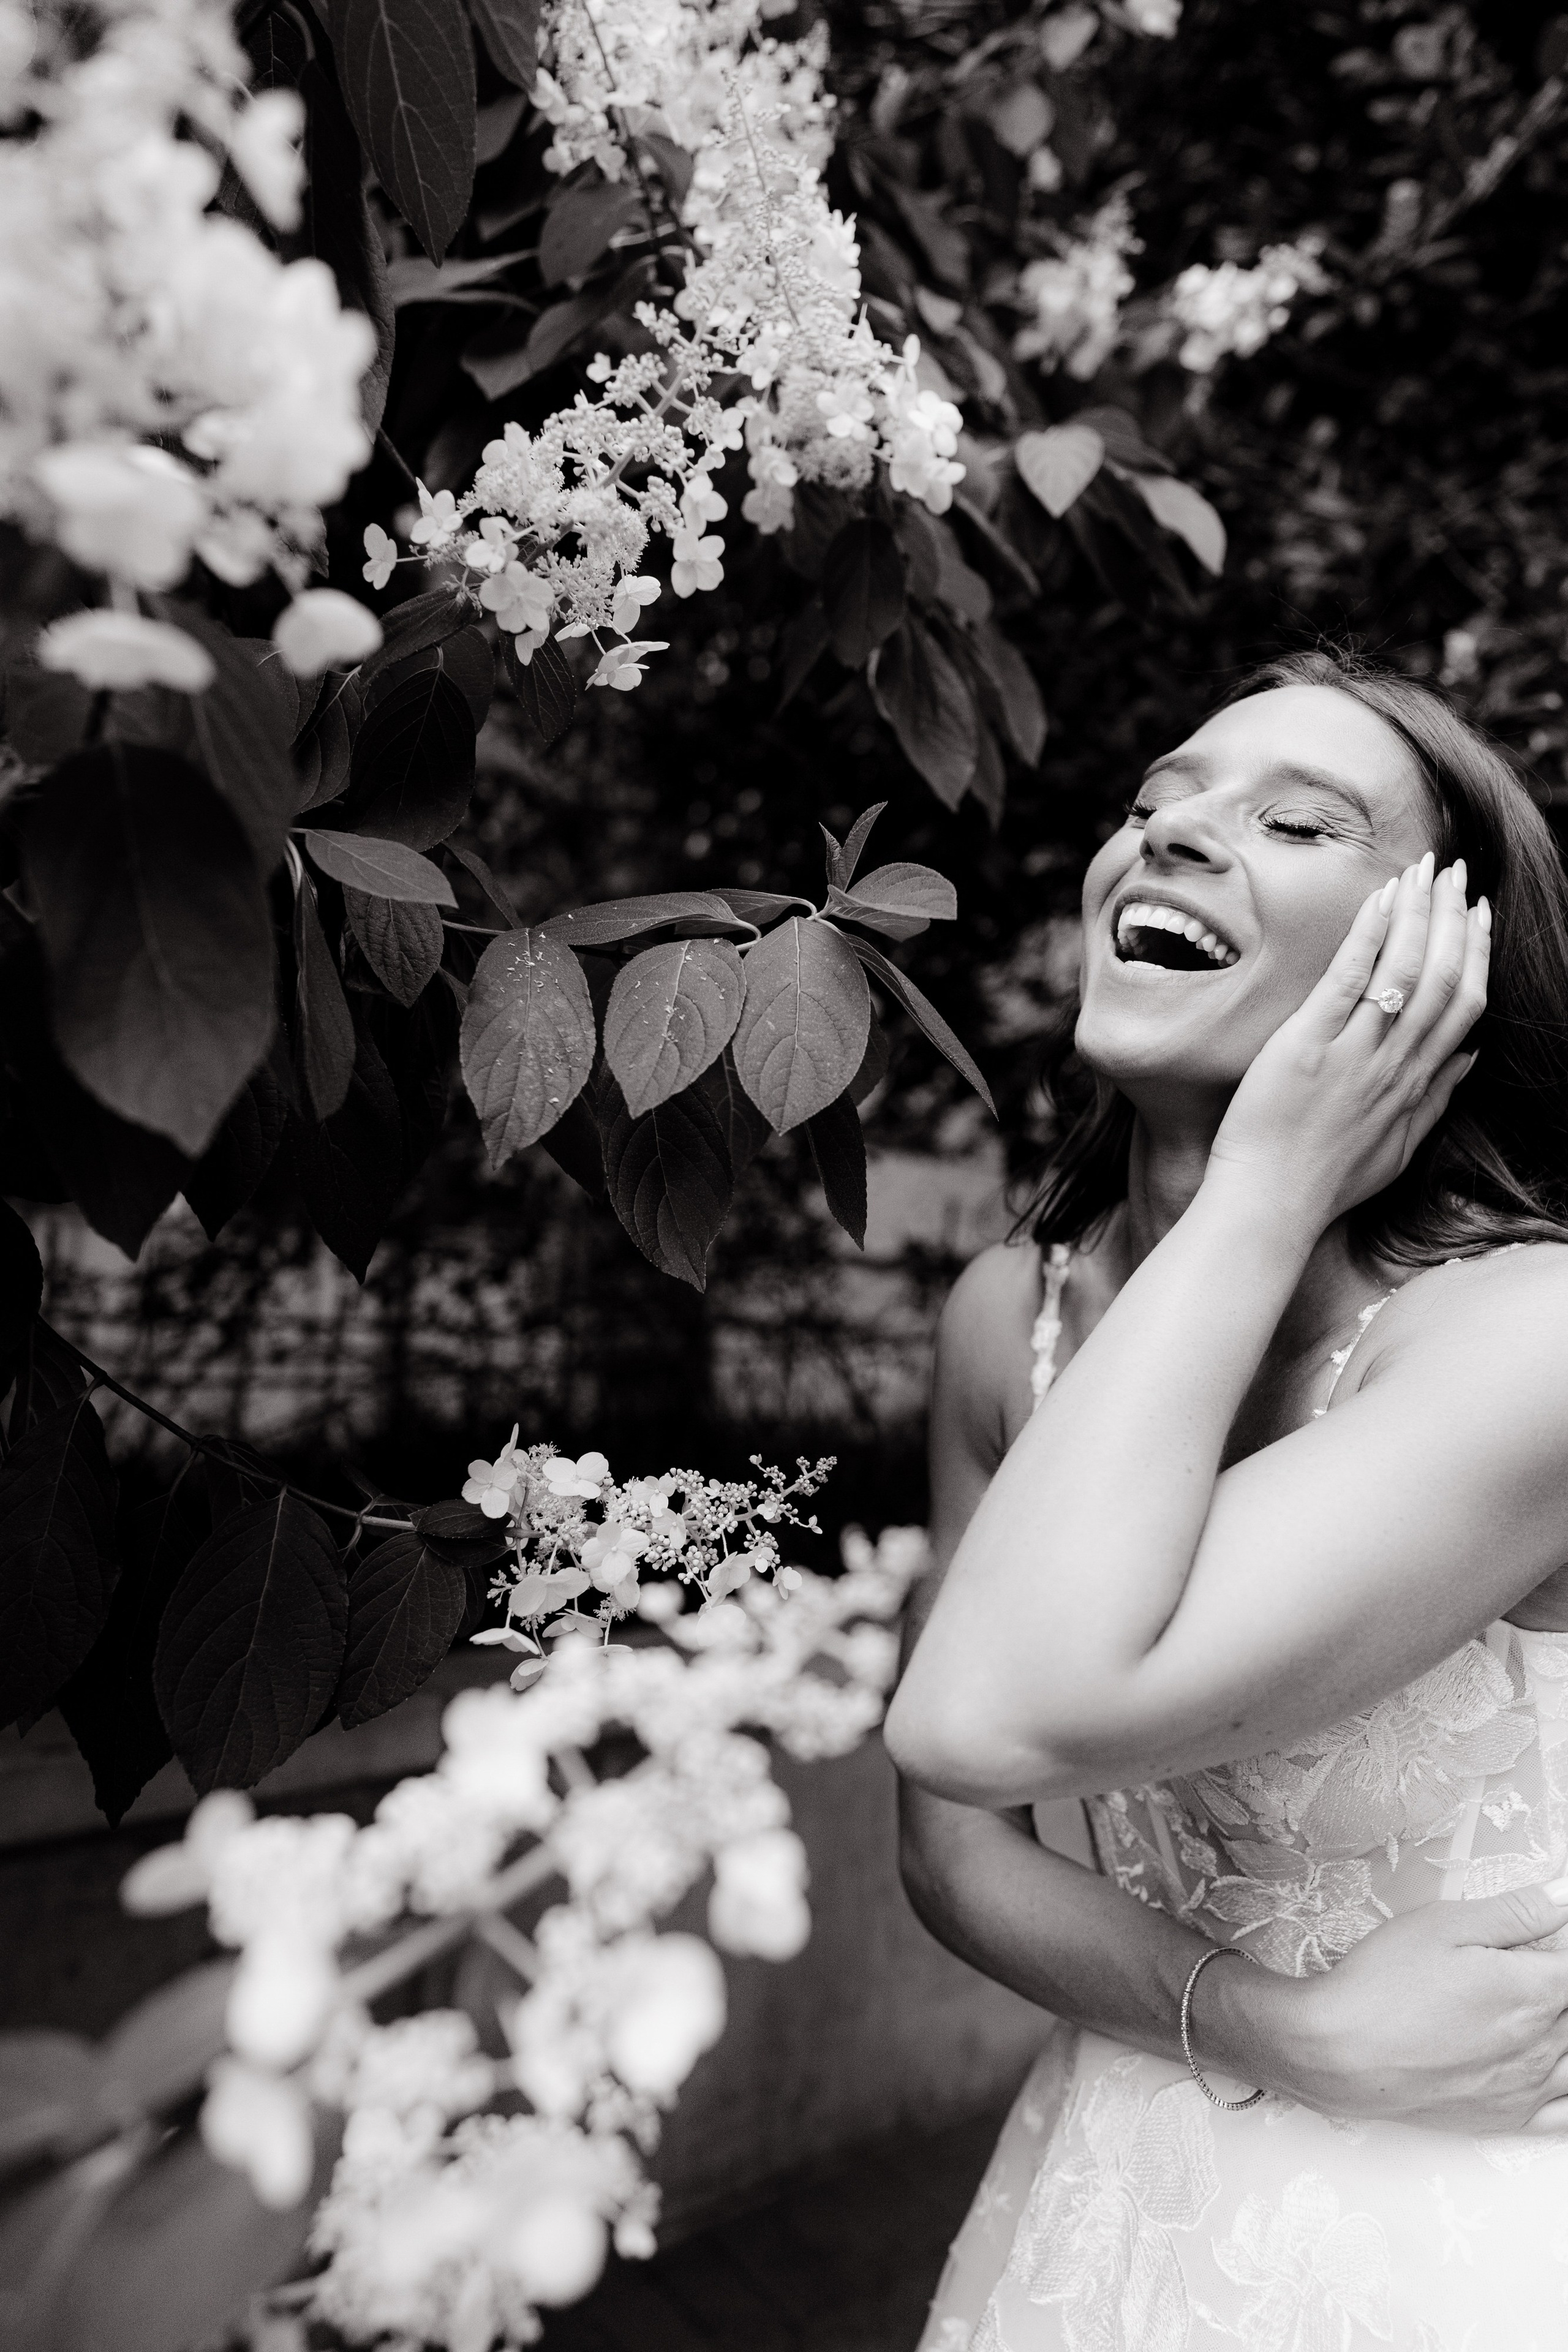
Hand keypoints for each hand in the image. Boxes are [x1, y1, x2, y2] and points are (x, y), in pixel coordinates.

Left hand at [1205, 852, 1489, 1237]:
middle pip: (1442, 976)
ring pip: (1405, 969)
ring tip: (1424, 869)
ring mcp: (1355, 1053)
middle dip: (1453, 917)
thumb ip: (1436, 1100)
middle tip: (1456, 872)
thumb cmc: (1324, 1182)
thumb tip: (1470, 1059)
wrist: (1270, 1205)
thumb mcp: (1398, 1149)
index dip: (1476, 953)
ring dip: (1418, 912)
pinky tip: (1380, 898)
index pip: (1463, 1005)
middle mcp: (1394, 1064)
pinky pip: (1349, 978)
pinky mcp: (1309, 1044)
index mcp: (1416, 1084)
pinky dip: (1368, 933)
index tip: (1479, 914)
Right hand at [1217, 1884, 1567, 2133]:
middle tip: (1518, 1970)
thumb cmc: (1383, 1985)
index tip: (1548, 1937)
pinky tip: (1553, 2066)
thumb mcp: (1443, 1925)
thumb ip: (1514, 1912)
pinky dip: (1567, 2087)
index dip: (1563, 1945)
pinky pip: (1564, 2113)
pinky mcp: (1506, 2117)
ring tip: (1535, 2009)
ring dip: (1561, 2028)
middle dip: (1557, 1983)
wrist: (1339, 2054)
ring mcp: (1526, 2087)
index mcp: (1531, 1991)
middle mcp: (1540, 2044)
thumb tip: (1561, 1898)